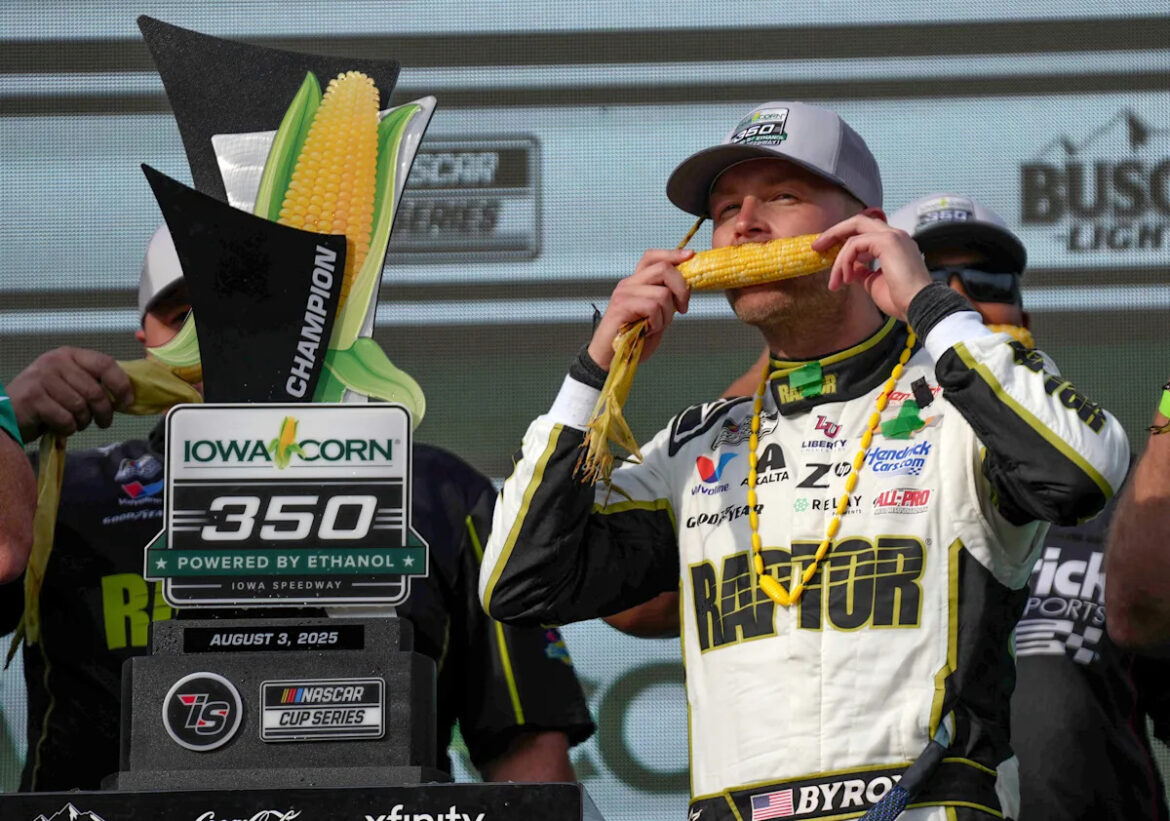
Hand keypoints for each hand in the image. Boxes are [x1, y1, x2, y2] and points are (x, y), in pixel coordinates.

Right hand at [7, 347, 133, 440]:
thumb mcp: (70, 383)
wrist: (9, 412)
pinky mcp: (33, 397)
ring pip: (81, 407)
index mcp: (69, 354)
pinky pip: (66, 418)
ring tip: (75, 422)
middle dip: (104, 412)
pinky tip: (60, 426)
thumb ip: (93, 382)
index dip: (121, 385)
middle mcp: (55, 361)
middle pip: (95, 391)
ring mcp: (42, 378)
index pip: (105, 363)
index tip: (127, 402)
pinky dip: (67, 428)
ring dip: (83, 421)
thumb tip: (125, 395)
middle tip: (103, 422)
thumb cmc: (46, 399)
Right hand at [586, 249, 692, 369]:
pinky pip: (652, 308)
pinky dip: (657, 323)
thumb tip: (687, 285)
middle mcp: (629, 283)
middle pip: (663, 268)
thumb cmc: (634, 337)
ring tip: (655, 326)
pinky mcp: (621, 306)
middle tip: (682, 308)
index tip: (691, 256)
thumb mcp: (658, 314)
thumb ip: (667, 298)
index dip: (673, 254)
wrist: (611, 357)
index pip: (652, 256)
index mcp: (637, 282)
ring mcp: (624, 293)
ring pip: (662, 293)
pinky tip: (647, 330)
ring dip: (667, 315)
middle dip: (682, 289)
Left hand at [813, 214, 931, 321]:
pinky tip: (846, 279)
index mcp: (894, 244)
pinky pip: (855, 245)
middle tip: (816, 247)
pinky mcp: (888, 242)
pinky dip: (845, 262)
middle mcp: (895, 235)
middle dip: (834, 233)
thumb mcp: (874, 283)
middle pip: (858, 221)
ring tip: (835, 282)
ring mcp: (893, 236)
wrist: (919, 307)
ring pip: (853, 235)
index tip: (826, 252)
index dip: (844, 238)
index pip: (864, 231)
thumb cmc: (901, 300)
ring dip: (838, 260)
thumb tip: (848, 269)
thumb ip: (861, 272)